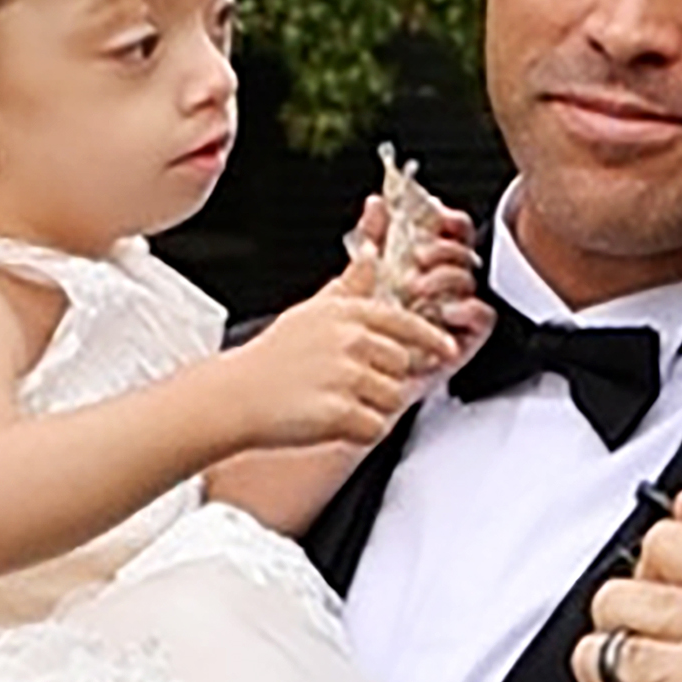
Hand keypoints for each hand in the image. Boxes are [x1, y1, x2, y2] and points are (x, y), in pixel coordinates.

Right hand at [221, 262, 445, 458]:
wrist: (235, 396)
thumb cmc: (274, 356)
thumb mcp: (315, 308)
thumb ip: (353, 282)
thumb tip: (374, 249)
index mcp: (346, 313)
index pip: (406, 324)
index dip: (431, 339)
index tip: (446, 349)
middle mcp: (349, 339)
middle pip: (402, 366)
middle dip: (385, 380)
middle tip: (349, 386)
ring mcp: (344, 376)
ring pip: (391, 399)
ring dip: (372, 408)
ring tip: (335, 402)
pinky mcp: (339, 411)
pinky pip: (375, 428)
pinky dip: (359, 432)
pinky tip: (332, 422)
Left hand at [354, 169, 490, 353]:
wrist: (351, 376)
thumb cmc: (356, 331)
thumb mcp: (359, 276)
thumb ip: (371, 237)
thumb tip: (378, 203)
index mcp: (422, 265)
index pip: (450, 232)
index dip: (450, 220)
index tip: (438, 215)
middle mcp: (441, 286)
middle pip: (462, 252)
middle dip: (444, 249)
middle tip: (419, 256)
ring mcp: (453, 311)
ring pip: (469, 280)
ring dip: (447, 277)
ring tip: (419, 287)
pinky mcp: (462, 340)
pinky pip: (484, 317)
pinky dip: (469, 309)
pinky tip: (446, 310)